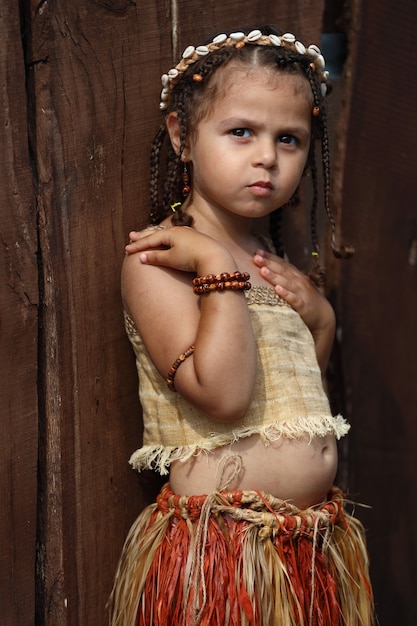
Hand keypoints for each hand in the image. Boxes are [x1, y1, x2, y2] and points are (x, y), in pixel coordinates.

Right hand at [125, 226, 233, 275]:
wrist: (214, 257)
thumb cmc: (191, 258)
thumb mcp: (171, 259)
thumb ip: (155, 257)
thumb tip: (141, 257)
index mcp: (170, 233)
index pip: (150, 239)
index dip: (138, 245)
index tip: (126, 250)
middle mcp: (178, 230)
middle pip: (157, 233)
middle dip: (144, 236)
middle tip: (132, 236)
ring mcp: (187, 233)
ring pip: (167, 233)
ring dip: (156, 235)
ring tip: (148, 235)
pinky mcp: (195, 239)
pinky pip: (175, 236)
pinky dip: (167, 237)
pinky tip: (168, 238)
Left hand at [253, 249, 334, 372]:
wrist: (323, 315)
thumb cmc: (305, 299)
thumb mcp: (296, 286)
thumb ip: (284, 277)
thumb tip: (265, 269)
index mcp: (296, 276)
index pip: (282, 264)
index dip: (270, 257)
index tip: (257, 252)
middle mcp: (299, 282)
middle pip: (282, 270)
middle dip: (269, 263)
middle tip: (256, 257)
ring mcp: (302, 293)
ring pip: (286, 283)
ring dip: (274, 276)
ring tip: (263, 271)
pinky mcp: (303, 306)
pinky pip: (294, 299)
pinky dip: (286, 294)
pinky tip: (277, 289)